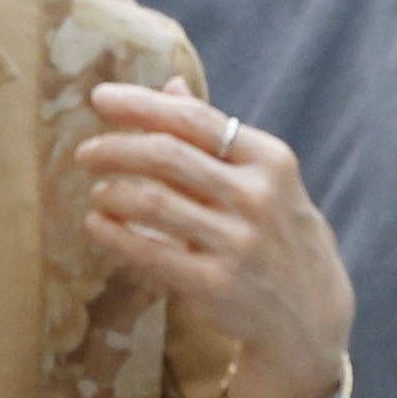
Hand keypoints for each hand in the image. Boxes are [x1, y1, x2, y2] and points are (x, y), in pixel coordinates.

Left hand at [76, 79, 353, 397]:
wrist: (311, 314)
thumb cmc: (277, 231)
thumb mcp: (264, 177)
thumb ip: (216, 133)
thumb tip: (170, 84)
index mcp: (269, 159)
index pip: (195, 118)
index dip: (142, 104)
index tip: (100, 98)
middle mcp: (256, 197)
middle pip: (168, 156)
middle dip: (117, 148)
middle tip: (85, 152)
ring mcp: (238, 242)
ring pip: (154, 203)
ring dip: (113, 192)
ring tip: (96, 191)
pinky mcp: (216, 285)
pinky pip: (151, 253)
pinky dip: (115, 236)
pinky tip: (97, 226)